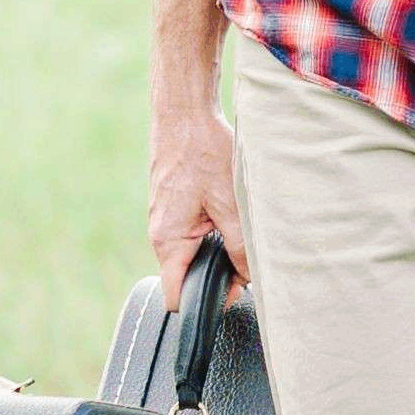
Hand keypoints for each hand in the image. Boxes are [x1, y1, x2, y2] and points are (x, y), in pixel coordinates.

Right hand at [146, 0, 244, 297]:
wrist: (184, 109)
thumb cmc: (202, 152)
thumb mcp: (230, 204)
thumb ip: (241, 246)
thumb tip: (252, 281)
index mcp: (168, 241)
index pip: (177, 297)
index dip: (204, 305)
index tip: (233, 298)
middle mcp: (162, 235)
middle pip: (190, 276)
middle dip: (221, 275)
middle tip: (251, 261)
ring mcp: (167, 219)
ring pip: (197, 251)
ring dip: (222, 248)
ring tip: (244, 230)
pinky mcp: (176, 204)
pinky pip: (197, 230)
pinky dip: (218, 229)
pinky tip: (235, 212)